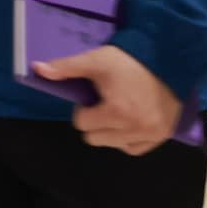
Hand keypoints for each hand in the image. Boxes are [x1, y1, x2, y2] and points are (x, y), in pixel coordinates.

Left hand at [33, 45, 183, 153]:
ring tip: (120, 109)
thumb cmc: (130, 60)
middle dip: (95, 121)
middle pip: (94, 137)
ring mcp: (149, 134)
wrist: (170, 59)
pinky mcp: (161, 136)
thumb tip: (37, 69)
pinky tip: (130, 121)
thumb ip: (67, 67)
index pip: (82, 123)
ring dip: (110, 131)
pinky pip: (133, 149)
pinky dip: (128, 138)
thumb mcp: (96, 60)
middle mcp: (133, 128)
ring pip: (112, 144)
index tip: (94, 96)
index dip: (84, 109)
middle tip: (107, 102)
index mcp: (116, 111)